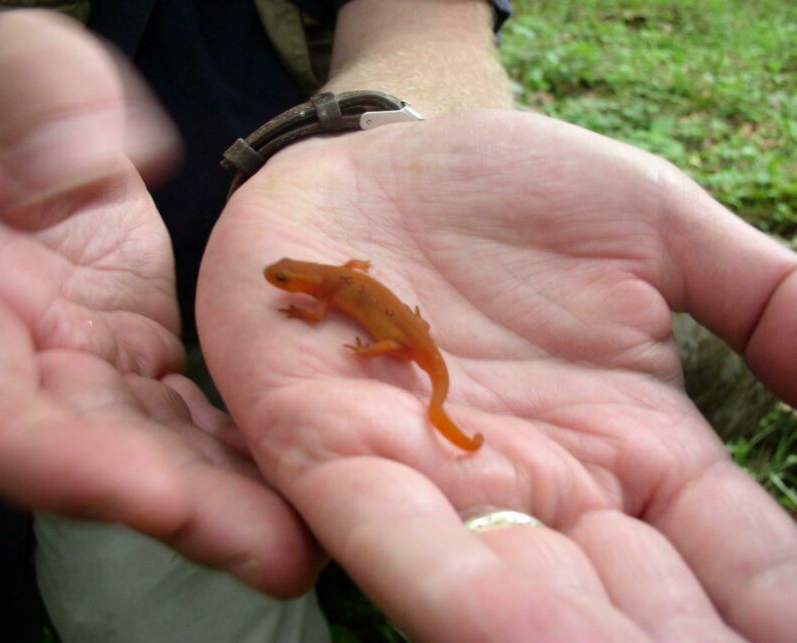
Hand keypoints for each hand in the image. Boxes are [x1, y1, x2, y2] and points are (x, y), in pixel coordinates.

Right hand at [0, 11, 319, 595]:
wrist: (30, 142)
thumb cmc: (3, 109)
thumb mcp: (6, 77)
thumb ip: (29, 98)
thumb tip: (77, 154)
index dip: (64, 463)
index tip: (154, 498)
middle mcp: (20, 366)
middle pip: (96, 461)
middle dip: (189, 511)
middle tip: (283, 554)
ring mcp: (86, 374)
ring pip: (156, 453)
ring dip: (232, 503)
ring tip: (316, 540)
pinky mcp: (137, 366)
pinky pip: (191, 421)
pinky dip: (242, 454)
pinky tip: (305, 475)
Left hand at [198, 110, 796, 640]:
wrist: (377, 166)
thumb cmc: (508, 195)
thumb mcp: (655, 228)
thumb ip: (764, 296)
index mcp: (635, 448)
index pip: (735, 556)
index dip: (775, 601)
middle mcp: (544, 487)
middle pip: (627, 608)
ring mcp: (438, 481)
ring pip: (512, 600)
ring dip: (571, 640)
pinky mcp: (333, 455)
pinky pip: (393, 535)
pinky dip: (451, 590)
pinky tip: (507, 633)